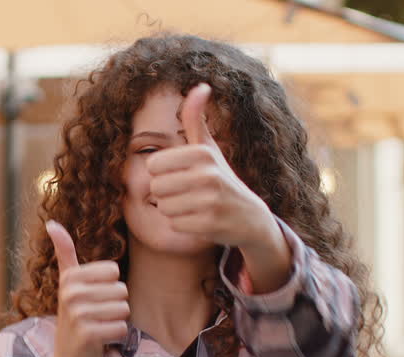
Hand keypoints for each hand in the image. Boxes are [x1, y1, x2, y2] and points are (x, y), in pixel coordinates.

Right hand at [47, 220, 129, 356]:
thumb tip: (51, 222)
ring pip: (124, 309)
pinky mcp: (88, 335)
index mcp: (70, 278)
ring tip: (99, 325)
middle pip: (121, 290)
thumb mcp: (68, 283)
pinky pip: (122, 327)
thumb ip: (64, 253)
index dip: (110, 286)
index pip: (114, 271)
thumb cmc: (75, 316)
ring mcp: (78, 315)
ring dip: (116, 320)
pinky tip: (101, 338)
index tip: (93, 298)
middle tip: (96, 315)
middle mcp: (71, 295)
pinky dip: (116, 335)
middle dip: (114, 305)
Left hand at [146, 84, 279, 250]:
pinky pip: (175, 225)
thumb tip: (201, 85)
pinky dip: (184, 225)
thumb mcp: (209, 148)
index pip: (153, 165)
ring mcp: (211, 201)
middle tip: (189, 194)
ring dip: (175, 210)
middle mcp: (209, 175)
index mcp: (202, 154)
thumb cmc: (222, 178)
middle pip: (156, 188)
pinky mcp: (211, 225)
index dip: (162, 173)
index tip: (181, 175)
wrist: (250, 217)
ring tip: (195, 206)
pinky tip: (202, 220)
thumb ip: (196, 119)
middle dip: (167, 194)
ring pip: (164, 208)